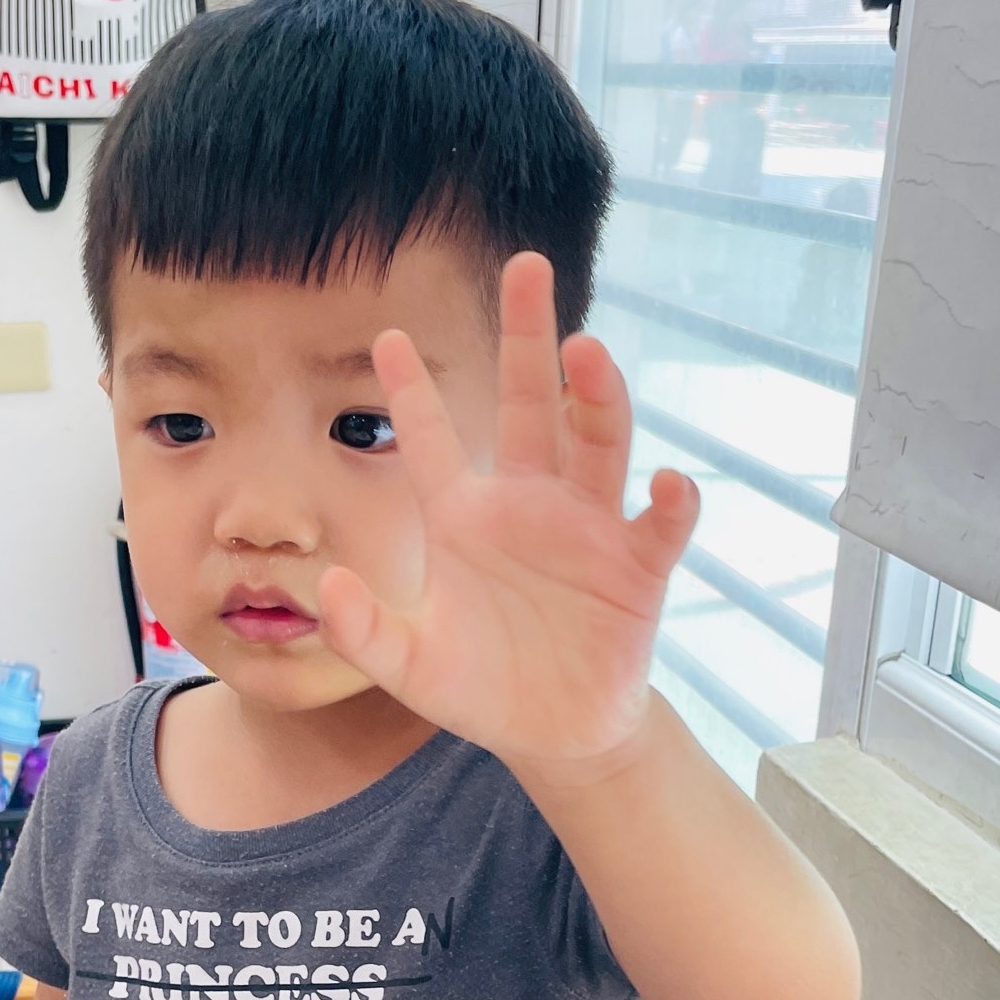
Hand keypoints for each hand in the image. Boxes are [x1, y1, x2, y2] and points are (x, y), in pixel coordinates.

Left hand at [317, 251, 698, 781]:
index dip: (412, 392)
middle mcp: (529, 503)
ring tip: (585, 351)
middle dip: (529, 337)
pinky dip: (671, 504)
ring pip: (596, 442)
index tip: (387, 336)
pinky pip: (658, 526)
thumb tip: (328, 587)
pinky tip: (669, 484)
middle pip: (531, 403)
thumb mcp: (408, 667)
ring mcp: (588, 529)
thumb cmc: (479, 686)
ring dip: (596, 396)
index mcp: (466, 516)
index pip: (433, 440)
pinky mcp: (637, 569)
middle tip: (527, 267)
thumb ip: (363, 632)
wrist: (551, 733)